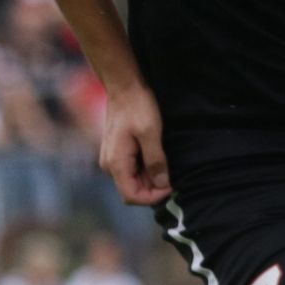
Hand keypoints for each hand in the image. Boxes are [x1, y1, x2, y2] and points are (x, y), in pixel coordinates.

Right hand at [98, 80, 170, 206]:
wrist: (124, 88)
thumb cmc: (137, 107)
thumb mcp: (151, 133)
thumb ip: (156, 160)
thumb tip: (163, 184)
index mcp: (116, 163)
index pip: (131, 196)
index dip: (152, 197)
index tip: (171, 187)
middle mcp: (110, 165)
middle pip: (132, 190)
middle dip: (154, 189)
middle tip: (174, 177)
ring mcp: (113, 159)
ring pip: (133, 181)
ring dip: (151, 179)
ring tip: (168, 167)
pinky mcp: (118, 152)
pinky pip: (132, 170)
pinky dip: (147, 170)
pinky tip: (160, 160)